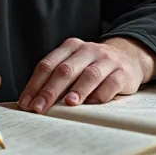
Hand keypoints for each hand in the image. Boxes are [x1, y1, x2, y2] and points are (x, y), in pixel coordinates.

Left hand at [18, 37, 155, 113]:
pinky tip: (93, 104)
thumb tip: (34, 103)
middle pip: (65, 70)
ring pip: (90, 75)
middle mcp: (88, 50)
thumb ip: (57, 79)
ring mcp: (107, 60)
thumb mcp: (75, 65)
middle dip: (50, 90)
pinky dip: (101, 95)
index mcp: (71, 46)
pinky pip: (112, 83)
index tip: (26, 104)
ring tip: (68, 104)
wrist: (129, 56)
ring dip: (78, 90)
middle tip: (39, 108)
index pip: (48, 65)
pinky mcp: (123, 72)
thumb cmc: (93, 66)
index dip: (35, 85)